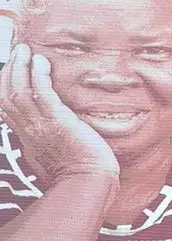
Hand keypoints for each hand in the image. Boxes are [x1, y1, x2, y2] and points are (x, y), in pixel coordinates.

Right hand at [0, 45, 119, 183]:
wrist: (89, 183)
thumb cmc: (80, 172)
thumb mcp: (55, 153)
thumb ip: (48, 138)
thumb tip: (55, 127)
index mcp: (27, 136)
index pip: (5, 106)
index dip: (5, 85)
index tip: (10, 69)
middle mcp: (29, 129)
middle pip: (7, 94)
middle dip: (10, 69)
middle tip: (18, 52)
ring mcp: (41, 125)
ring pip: (20, 90)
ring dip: (21, 67)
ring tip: (26, 51)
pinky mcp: (58, 122)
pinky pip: (42, 93)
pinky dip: (39, 75)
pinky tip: (41, 63)